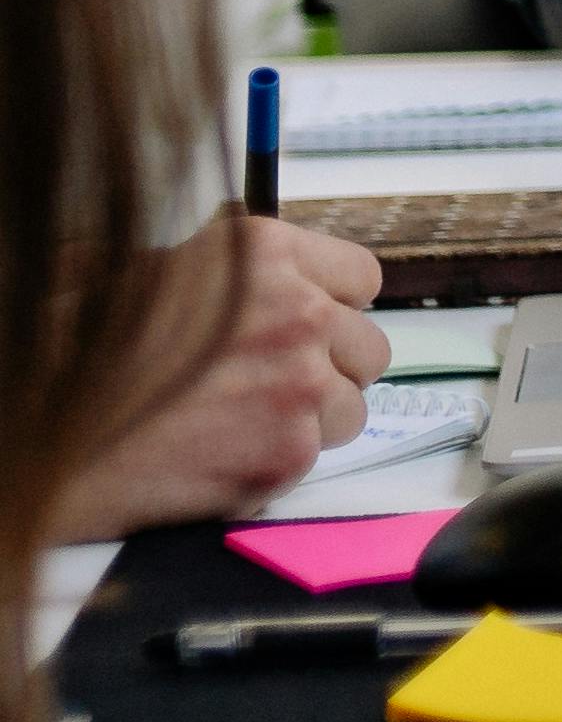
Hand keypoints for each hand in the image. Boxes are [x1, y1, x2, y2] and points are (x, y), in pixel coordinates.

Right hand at [45, 215, 387, 536]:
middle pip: (367, 349)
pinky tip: (210, 458)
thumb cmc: (70, 349)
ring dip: (304, 422)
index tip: (310, 327)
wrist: (33, 429)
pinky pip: (306, 462)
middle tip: (268, 388)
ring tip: (231, 426)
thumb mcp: (142, 271)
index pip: (360, 278)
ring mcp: (297, 387)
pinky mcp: (283, 455)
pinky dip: (268, 466)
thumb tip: (263, 281)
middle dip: (327, 370)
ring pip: (347, 411)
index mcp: (262, 254)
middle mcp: (296, 313)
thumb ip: (222, 273)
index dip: (332, 307)